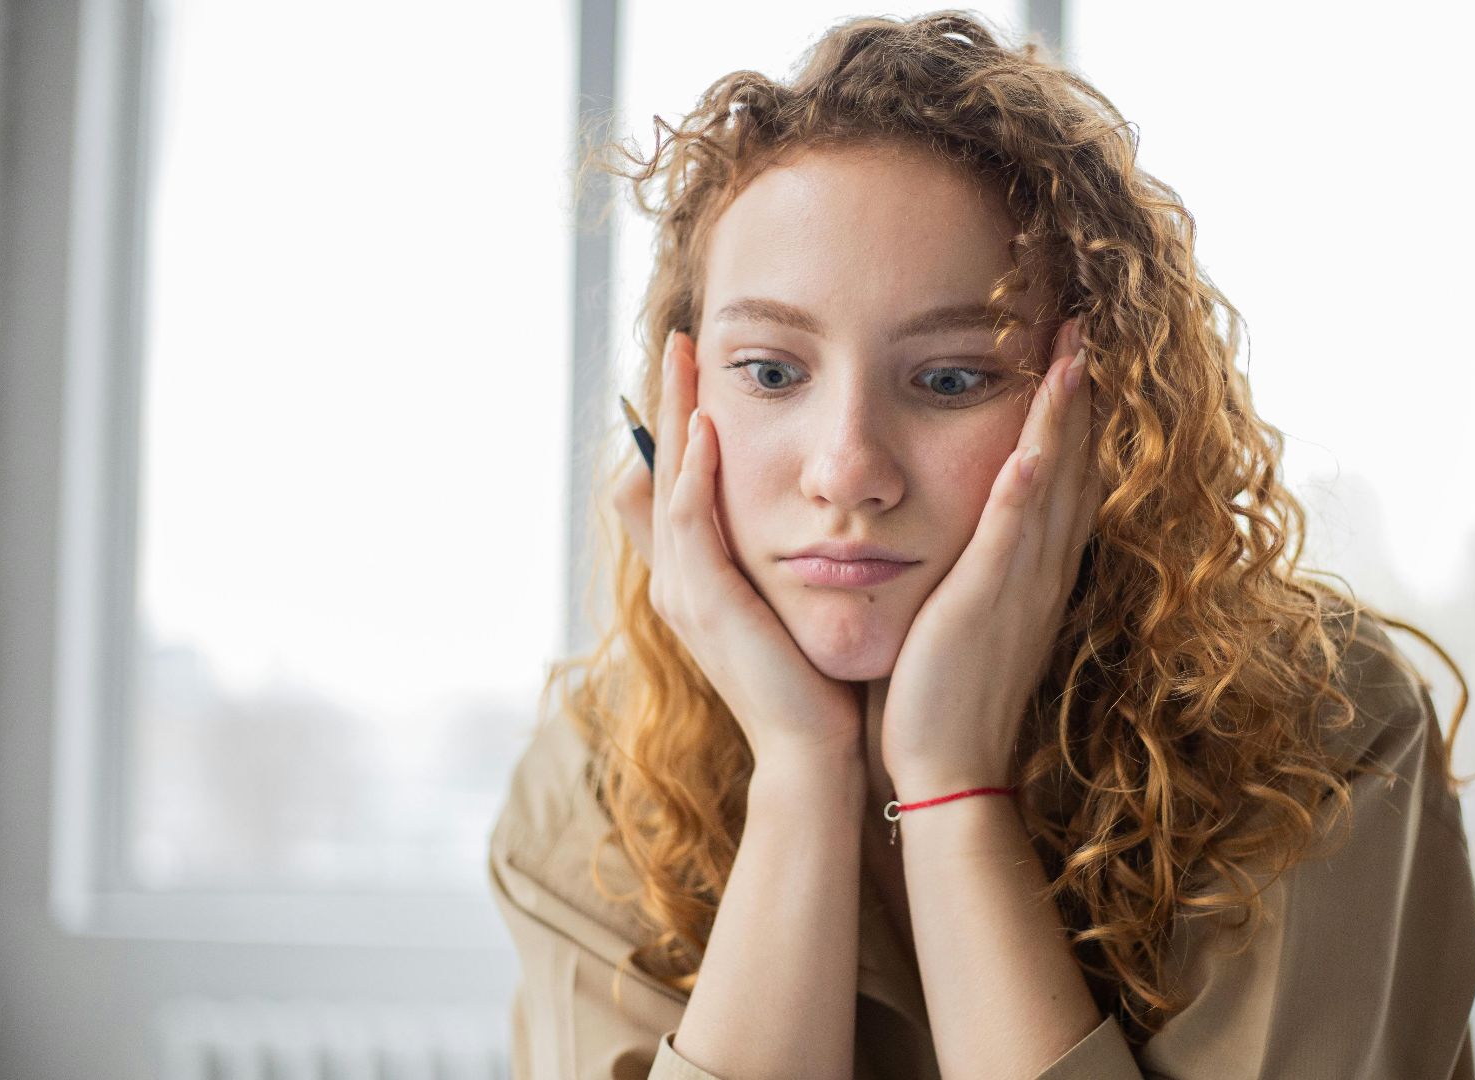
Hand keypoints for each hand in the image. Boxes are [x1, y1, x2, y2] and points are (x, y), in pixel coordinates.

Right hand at [610, 329, 861, 763]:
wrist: (814, 752)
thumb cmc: (815, 682)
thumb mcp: (794, 605)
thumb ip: (787, 559)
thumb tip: (810, 514)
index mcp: (696, 576)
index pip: (676, 479)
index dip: (678, 421)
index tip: (698, 363)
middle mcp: (678, 578)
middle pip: (658, 468)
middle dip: (667, 400)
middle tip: (679, 337)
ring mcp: (684, 592)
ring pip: (667, 483)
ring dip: (674, 417)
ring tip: (684, 359)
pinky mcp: (706, 604)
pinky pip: (689, 523)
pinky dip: (694, 473)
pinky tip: (707, 430)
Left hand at [879, 317, 1102, 796]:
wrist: (948, 770)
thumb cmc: (944, 698)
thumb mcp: (965, 618)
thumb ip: (970, 569)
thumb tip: (956, 530)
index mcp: (1032, 573)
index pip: (1061, 479)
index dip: (1070, 417)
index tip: (1072, 358)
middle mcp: (1039, 571)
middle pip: (1072, 466)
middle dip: (1079, 395)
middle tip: (1085, 326)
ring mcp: (1019, 586)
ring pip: (1053, 485)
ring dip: (1064, 418)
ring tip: (1074, 351)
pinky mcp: (985, 605)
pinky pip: (1013, 537)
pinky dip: (1028, 489)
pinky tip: (1034, 444)